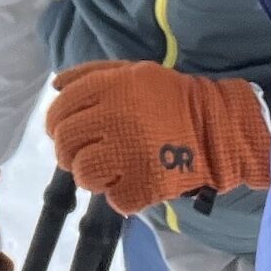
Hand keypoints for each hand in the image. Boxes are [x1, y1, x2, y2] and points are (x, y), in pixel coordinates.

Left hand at [44, 60, 270, 215]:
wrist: (215, 127)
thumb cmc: (168, 98)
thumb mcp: (133, 72)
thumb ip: (92, 74)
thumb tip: (55, 85)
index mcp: (112, 87)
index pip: (62, 108)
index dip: (55, 122)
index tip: (63, 130)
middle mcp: (116, 117)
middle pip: (65, 142)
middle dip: (68, 151)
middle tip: (84, 152)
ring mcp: (128, 153)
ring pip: (83, 174)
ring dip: (92, 174)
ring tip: (110, 166)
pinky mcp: (142, 185)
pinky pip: (112, 198)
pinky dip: (120, 193)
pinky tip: (133, 178)